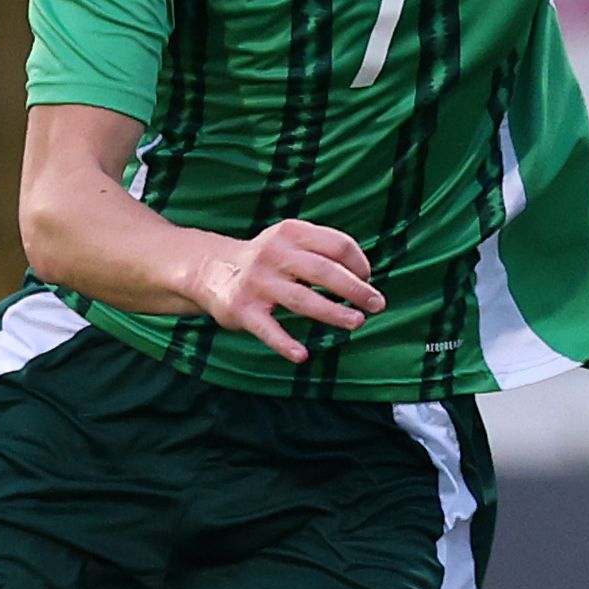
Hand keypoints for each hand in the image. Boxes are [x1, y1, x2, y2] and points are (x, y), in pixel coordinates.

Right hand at [186, 220, 382, 363]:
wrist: (211, 270)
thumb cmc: (268, 260)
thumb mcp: (291, 241)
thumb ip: (323, 252)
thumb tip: (364, 280)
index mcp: (291, 233)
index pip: (337, 245)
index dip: (359, 264)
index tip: (368, 279)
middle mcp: (274, 253)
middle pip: (323, 271)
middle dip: (355, 289)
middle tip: (377, 304)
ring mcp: (257, 282)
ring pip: (302, 299)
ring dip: (333, 313)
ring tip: (357, 322)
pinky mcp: (242, 309)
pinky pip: (267, 329)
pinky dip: (284, 343)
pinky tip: (302, 355)